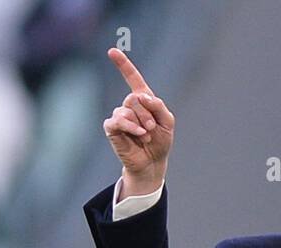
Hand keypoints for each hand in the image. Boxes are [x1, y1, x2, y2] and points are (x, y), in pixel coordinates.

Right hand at [102, 47, 173, 193]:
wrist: (153, 162)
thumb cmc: (160, 141)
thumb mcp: (168, 122)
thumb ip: (159, 106)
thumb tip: (142, 96)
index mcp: (143, 100)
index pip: (132, 78)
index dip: (123, 65)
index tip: (112, 51)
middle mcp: (129, 106)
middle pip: (134, 97)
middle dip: (147, 113)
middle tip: (152, 128)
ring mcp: (119, 116)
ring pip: (127, 109)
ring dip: (141, 123)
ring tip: (146, 135)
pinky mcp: (112, 128)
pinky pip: (117, 120)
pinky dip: (130, 126)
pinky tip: (139, 134)